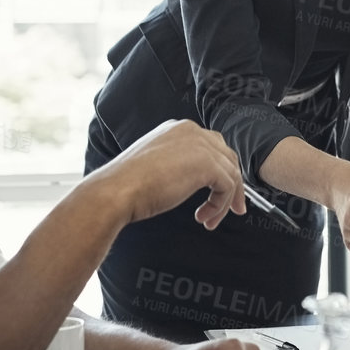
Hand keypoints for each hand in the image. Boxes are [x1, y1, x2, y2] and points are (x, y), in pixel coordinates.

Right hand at [97, 119, 244, 229]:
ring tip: (210, 219)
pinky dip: (220, 205)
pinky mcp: (207, 164)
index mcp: (178, 129)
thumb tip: (191, 179)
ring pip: (230, 173)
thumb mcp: (158, 166)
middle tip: (230, 207)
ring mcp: (201, 145)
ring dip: (224, 200)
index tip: (217, 191)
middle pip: (227, 156)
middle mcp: (192, 131)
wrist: (118, 191)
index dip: (218, 170)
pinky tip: (204, 216)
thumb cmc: (128, 184)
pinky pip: (228, 186)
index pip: (211, 146)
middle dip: (231, 184)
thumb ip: (178, 164)